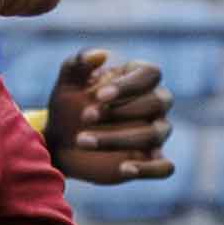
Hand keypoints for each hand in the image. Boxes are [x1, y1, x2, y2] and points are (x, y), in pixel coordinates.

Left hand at [45, 48, 171, 187]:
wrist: (59, 142)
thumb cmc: (68, 106)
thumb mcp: (67, 83)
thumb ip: (79, 63)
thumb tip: (100, 55)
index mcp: (138, 78)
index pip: (151, 74)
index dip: (128, 85)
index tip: (98, 96)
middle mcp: (154, 104)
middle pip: (157, 102)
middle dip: (119, 111)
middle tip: (84, 117)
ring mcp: (154, 133)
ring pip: (155, 133)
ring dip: (119, 138)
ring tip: (83, 141)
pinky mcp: (150, 161)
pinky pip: (165, 168)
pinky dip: (148, 169)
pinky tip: (124, 168)